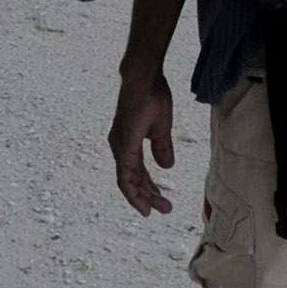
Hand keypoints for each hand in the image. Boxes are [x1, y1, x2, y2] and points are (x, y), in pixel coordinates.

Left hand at [107, 56, 178, 216]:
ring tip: (158, 209)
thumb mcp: (161, 127)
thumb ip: (161, 147)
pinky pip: (126, 175)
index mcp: (127, 143)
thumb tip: (167, 166)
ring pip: (128, 181)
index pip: (135, 173)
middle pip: (132, 179)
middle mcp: (119, 147)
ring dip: (143, 197)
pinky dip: (134, 190)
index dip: (146, 188)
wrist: (144, 78)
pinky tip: (144, 201)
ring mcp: (119, 147)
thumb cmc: (152, 96)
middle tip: (164, 208)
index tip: (158, 202)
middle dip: (148, 196)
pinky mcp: (123, 145)